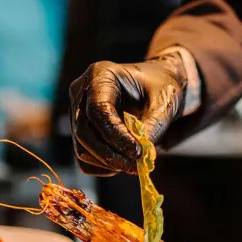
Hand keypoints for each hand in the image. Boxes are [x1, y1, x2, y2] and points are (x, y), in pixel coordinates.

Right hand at [69, 52, 186, 175]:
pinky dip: (102, 167)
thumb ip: (154, 126)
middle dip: (109, 154)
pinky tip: (123, 163)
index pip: (98, 110)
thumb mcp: (164, 103)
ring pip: (81, 148)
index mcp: (100, 74)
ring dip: (106, 163)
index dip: (116, 135)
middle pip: (84, 131)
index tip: (137, 152)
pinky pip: (84, 158)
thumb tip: (140, 155)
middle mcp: (82, 92)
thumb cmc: (161, 87)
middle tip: (135, 166)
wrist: (157, 87)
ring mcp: (77, 112)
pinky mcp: (80, 131)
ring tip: (133, 165)